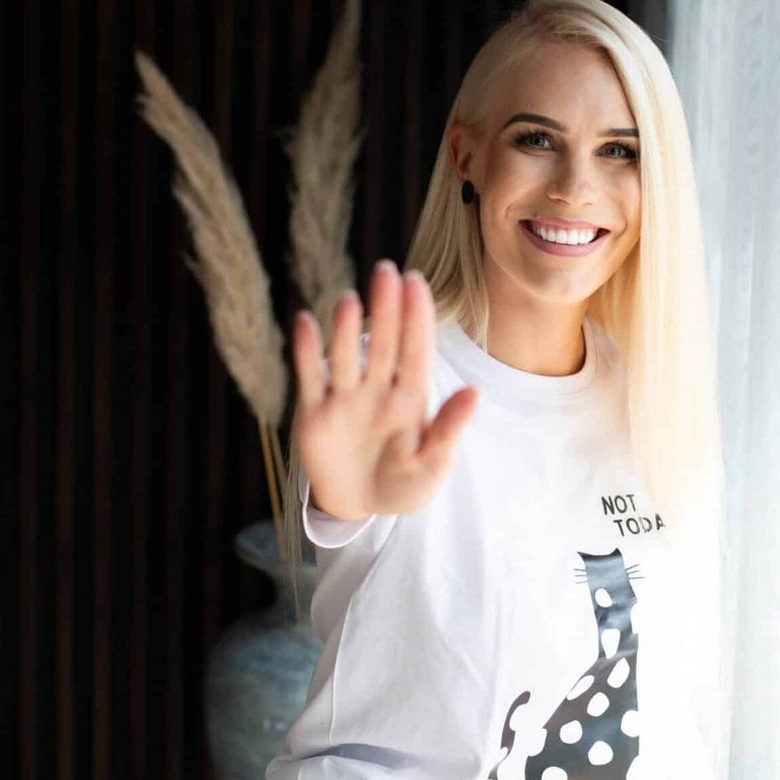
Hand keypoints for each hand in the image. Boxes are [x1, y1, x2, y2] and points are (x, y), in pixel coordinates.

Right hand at [292, 262, 479, 520]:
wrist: (360, 508)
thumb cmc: (404, 484)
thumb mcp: (432, 464)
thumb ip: (449, 429)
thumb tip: (474, 392)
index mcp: (410, 399)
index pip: (415, 351)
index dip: (415, 317)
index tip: (416, 282)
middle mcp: (378, 390)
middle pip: (382, 345)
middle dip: (385, 310)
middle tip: (386, 271)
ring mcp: (345, 399)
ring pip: (346, 357)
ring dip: (346, 330)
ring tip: (349, 300)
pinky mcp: (315, 414)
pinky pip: (310, 378)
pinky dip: (306, 352)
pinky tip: (304, 322)